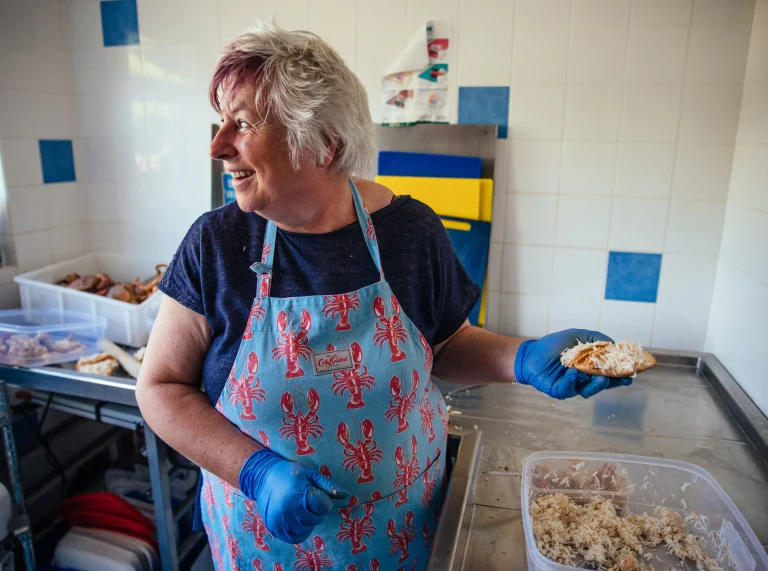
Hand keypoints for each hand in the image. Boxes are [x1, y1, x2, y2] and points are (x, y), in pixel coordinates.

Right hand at [239, 449, 347, 543]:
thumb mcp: (310, 474)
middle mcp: (290, 510)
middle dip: (317, 510)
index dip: (324, 500)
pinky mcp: (275, 529)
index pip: (325, 506)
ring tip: (300, 507)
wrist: (263, 478)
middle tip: (306, 499)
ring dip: (308, 520)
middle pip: (317, 518)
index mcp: (300, 494)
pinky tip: (296, 519)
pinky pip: (295, 537)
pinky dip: (300, 530)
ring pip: (308, 529)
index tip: (316, 493)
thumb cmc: (290, 473)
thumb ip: (328, 486)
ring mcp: (281, 521)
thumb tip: (345, 495)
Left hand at [513, 329, 631, 398]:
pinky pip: (569, 389)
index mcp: (590, 368)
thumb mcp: (578, 335)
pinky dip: (572, 381)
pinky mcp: (559, 391)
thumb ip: (596, 339)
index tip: (632, 372)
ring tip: (600, 376)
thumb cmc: (554, 344)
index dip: (621, 374)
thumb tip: (614, 345)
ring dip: (595, 383)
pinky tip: (572, 372)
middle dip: (613, 381)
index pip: (609, 373)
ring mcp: (572, 387)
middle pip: (603, 384)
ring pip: (589, 390)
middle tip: (622, 377)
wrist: (532, 352)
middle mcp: (584, 380)